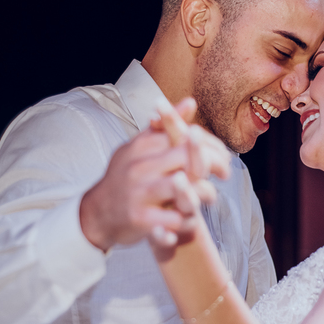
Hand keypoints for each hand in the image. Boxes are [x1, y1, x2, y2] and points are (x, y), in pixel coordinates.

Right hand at [80, 99, 229, 251]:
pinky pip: (174, 219)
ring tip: (211, 197)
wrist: (96, 213)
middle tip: (226, 173)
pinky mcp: (140, 219)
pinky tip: (192, 220)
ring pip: (183, 188)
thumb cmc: (124, 176)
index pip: (184, 136)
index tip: (224, 154)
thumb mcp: (139, 147)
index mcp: (142, 146)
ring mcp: (139, 193)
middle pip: (188, 158)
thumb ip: (166, 126)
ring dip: (204, 194)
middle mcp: (140, 167)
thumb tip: (191, 102)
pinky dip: (187, 221)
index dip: (210, 144)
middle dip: (214, 165)